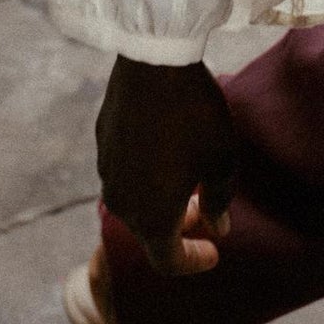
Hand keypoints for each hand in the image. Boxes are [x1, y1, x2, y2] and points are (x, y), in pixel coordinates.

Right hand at [95, 55, 237, 274]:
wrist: (155, 62)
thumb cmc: (195, 116)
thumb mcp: (221, 161)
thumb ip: (220, 201)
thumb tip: (218, 225)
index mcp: (151, 218)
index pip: (168, 261)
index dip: (193, 261)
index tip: (214, 251)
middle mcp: (121, 202)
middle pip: (149, 233)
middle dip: (180, 229)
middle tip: (207, 211)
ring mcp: (106, 171)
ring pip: (134, 202)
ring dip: (160, 201)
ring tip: (188, 181)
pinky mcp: (102, 142)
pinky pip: (124, 172)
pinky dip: (146, 175)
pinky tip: (166, 152)